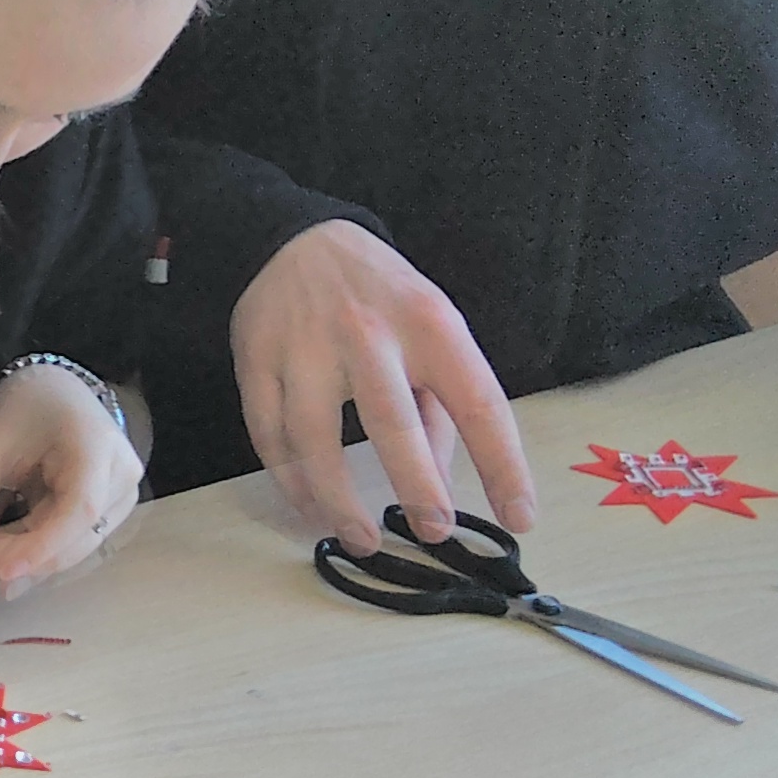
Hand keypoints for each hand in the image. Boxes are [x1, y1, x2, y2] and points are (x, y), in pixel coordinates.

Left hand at [0, 364, 144, 593]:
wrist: (57, 389)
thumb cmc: (27, 405)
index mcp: (98, 449)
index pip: (80, 511)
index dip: (42, 546)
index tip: (1, 572)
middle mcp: (121, 481)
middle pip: (73, 539)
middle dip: (14, 560)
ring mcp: (119, 500)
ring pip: (68, 548)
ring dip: (17, 560)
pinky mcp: (105, 513)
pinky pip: (65, 541)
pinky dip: (27, 549)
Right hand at [230, 220, 535, 551]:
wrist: (296, 238)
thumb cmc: (381, 298)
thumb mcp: (432, 332)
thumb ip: (441, 409)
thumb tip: (440, 484)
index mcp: (430, 326)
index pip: (478, 403)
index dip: (503, 464)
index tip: (520, 516)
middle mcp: (369, 334)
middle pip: (391, 421)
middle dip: (417, 485)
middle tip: (434, 532)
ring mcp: (306, 348)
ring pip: (315, 439)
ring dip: (340, 500)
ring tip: (364, 538)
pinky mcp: (257, 360)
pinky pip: (269, 434)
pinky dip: (290, 480)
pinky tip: (311, 505)